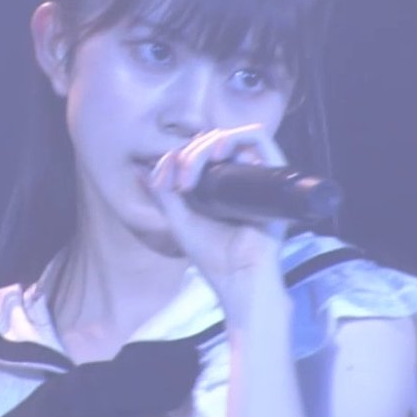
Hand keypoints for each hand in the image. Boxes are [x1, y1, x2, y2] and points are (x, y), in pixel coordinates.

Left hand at [144, 123, 289, 315]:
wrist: (239, 280)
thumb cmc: (213, 256)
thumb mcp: (178, 219)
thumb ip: (162, 192)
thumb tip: (142, 167)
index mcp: (219, 185)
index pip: (199, 151)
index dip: (178, 155)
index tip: (164, 179)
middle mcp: (239, 176)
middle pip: (213, 141)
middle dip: (189, 153)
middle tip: (181, 183)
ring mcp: (256, 175)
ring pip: (231, 137)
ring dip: (205, 146)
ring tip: (193, 169)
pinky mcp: (274, 177)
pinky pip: (260, 138)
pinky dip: (236, 137)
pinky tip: (218, 153)